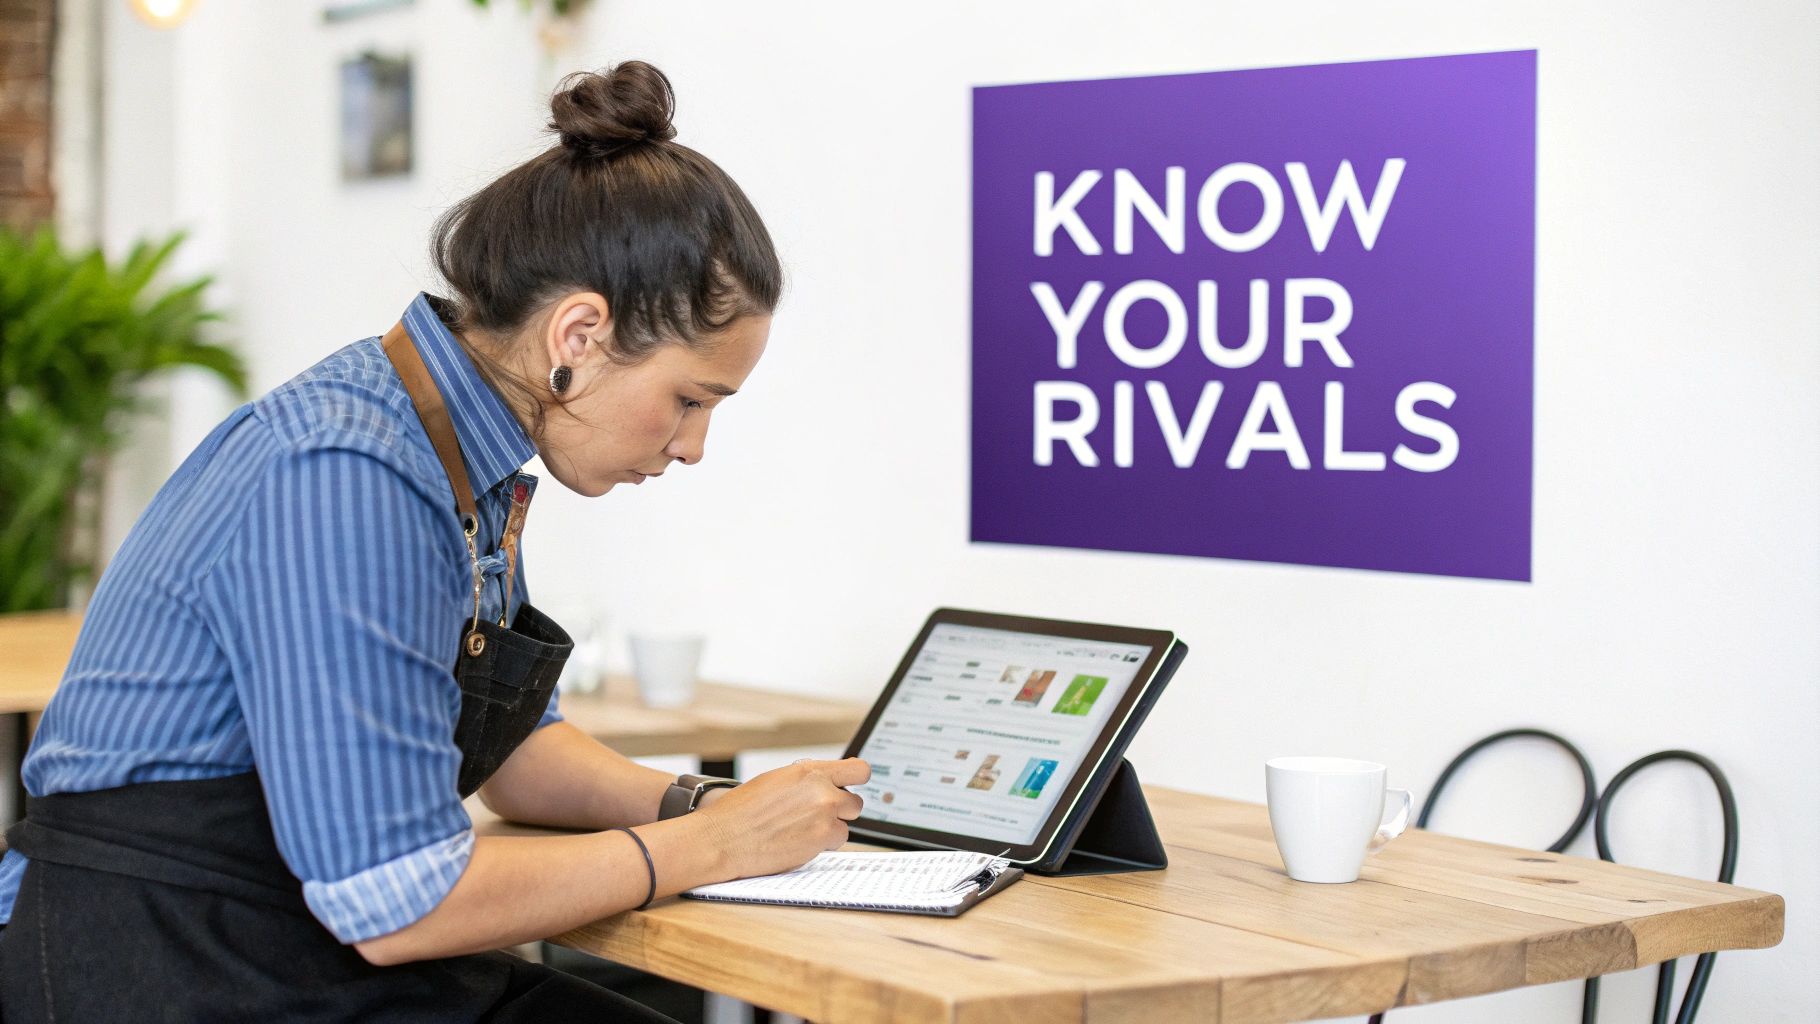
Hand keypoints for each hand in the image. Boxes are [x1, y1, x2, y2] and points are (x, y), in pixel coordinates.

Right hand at [691, 757, 870, 878]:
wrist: (723, 838)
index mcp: (809, 771)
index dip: (856, 781)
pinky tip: (797, 843)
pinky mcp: (821, 840)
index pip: (858, 770)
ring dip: (829, 830)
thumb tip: (827, 783)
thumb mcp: (776, 781)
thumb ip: (807, 781)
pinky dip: (820, 846)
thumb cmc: (741, 811)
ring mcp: (824, 816)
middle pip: (856, 803)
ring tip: (800, 832)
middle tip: (817, 817)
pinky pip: (835, 844)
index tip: (850, 787)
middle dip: (840, 811)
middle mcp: (821, 791)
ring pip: (846, 826)